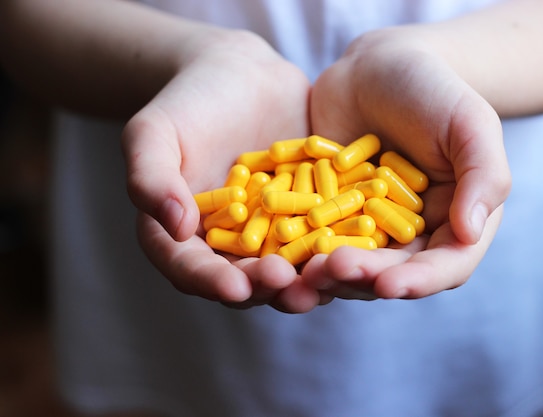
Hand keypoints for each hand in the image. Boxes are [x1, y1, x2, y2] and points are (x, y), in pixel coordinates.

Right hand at [121, 29, 320, 311]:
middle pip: (246, 279)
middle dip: (268, 287)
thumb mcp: (153, 133)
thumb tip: (176, 228)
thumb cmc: (188, 103)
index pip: (192, 269)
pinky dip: (340, 244)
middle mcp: (230, 246)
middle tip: (289, 287)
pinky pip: (324, 235)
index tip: (235, 287)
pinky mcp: (309, 217)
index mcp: (184, 238)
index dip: (212, 282)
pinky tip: (361, 245)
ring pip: (290, 267)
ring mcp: (274, 235)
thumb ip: (150, 178)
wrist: (241, 77)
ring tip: (328, 278)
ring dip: (309, 279)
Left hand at [302, 27, 510, 299]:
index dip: (418, 281)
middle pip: (391, 272)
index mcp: (455, 222)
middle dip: (363, 278)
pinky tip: (276, 251)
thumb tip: (470, 232)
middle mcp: (412, 235)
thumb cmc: (433, 90)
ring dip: (327, 273)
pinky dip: (298, 249)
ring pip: (350, 266)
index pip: (445, 266)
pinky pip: (314, 240)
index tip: (389, 285)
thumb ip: (483, 175)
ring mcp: (366, 229)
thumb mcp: (469, 124)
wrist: (377, 69)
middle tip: (332, 270)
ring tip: (303, 269)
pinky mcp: (329, 217)